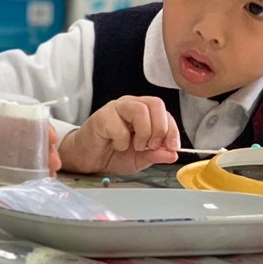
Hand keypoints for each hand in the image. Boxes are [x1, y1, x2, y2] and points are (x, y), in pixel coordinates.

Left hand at [0, 103, 61, 173]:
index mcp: (12, 118)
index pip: (35, 120)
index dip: (46, 128)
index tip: (53, 137)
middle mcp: (19, 131)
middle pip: (40, 139)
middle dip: (50, 151)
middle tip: (54, 164)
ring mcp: (18, 145)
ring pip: (38, 152)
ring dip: (46, 164)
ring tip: (51, 176)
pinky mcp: (13, 158)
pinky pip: (28, 163)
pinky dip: (36, 171)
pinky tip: (41, 181)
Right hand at [58, 95, 179, 174]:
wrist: (89, 159)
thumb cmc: (113, 154)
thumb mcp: (141, 159)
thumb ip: (156, 155)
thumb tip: (173, 154)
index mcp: (144, 112)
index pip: (165, 112)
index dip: (172, 129)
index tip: (172, 146)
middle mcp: (131, 105)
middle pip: (155, 104)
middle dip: (159, 129)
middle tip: (151, 146)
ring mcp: (115, 108)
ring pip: (140, 110)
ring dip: (143, 133)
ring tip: (136, 146)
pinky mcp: (101, 116)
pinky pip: (119, 126)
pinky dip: (122, 142)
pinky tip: (116, 145)